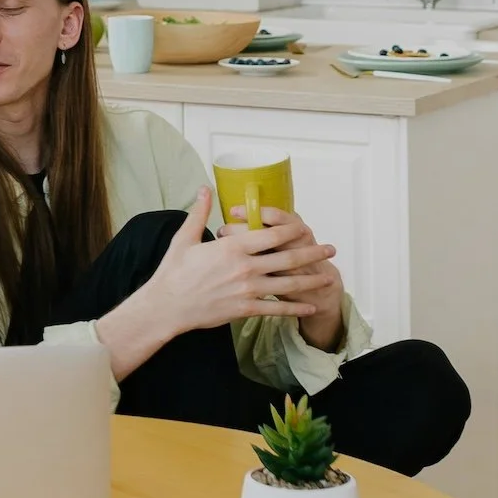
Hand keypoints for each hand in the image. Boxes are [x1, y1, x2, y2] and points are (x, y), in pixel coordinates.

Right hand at [143, 190, 341, 341]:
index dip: (291, 230)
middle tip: (330, 249)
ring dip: (311, 280)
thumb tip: (205, 188)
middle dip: (312, 253)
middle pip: (288, 258)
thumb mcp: (185, 237)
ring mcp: (247, 290)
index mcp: (232, 246)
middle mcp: (245, 267)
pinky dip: (296, 308)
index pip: (271, 234)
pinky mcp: (245, 309)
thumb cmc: (174, 271)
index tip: (304, 227)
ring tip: (328, 276)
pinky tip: (310, 305)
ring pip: (288, 284)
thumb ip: (199, 211)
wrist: (167, 306)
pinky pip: (277, 309)